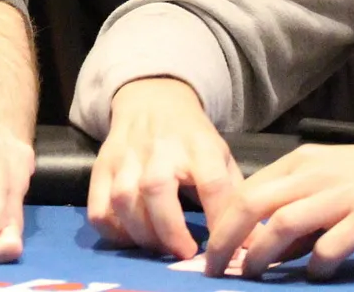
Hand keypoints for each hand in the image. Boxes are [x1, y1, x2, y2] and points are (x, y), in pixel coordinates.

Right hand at [87, 77, 239, 259]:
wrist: (152, 98)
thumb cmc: (192, 138)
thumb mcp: (221, 156)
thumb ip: (233, 197)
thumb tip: (254, 245)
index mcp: (199, 146)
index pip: (212, 182)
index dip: (219, 220)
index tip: (225, 249)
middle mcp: (159, 149)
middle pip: (156, 189)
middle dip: (170, 231)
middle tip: (184, 254)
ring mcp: (126, 156)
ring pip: (124, 198)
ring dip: (142, 234)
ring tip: (159, 247)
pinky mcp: (102, 165)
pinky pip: (98, 206)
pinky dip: (112, 230)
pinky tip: (131, 238)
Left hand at [205, 128, 353, 279]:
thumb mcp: (333, 180)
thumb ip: (301, 207)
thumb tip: (270, 249)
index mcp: (301, 162)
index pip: (246, 190)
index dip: (223, 221)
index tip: (211, 248)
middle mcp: (315, 174)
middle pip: (253, 204)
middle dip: (226, 239)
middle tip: (213, 267)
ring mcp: (342, 194)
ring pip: (283, 223)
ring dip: (260, 254)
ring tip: (251, 275)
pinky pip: (331, 244)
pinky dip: (315, 263)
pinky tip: (313, 275)